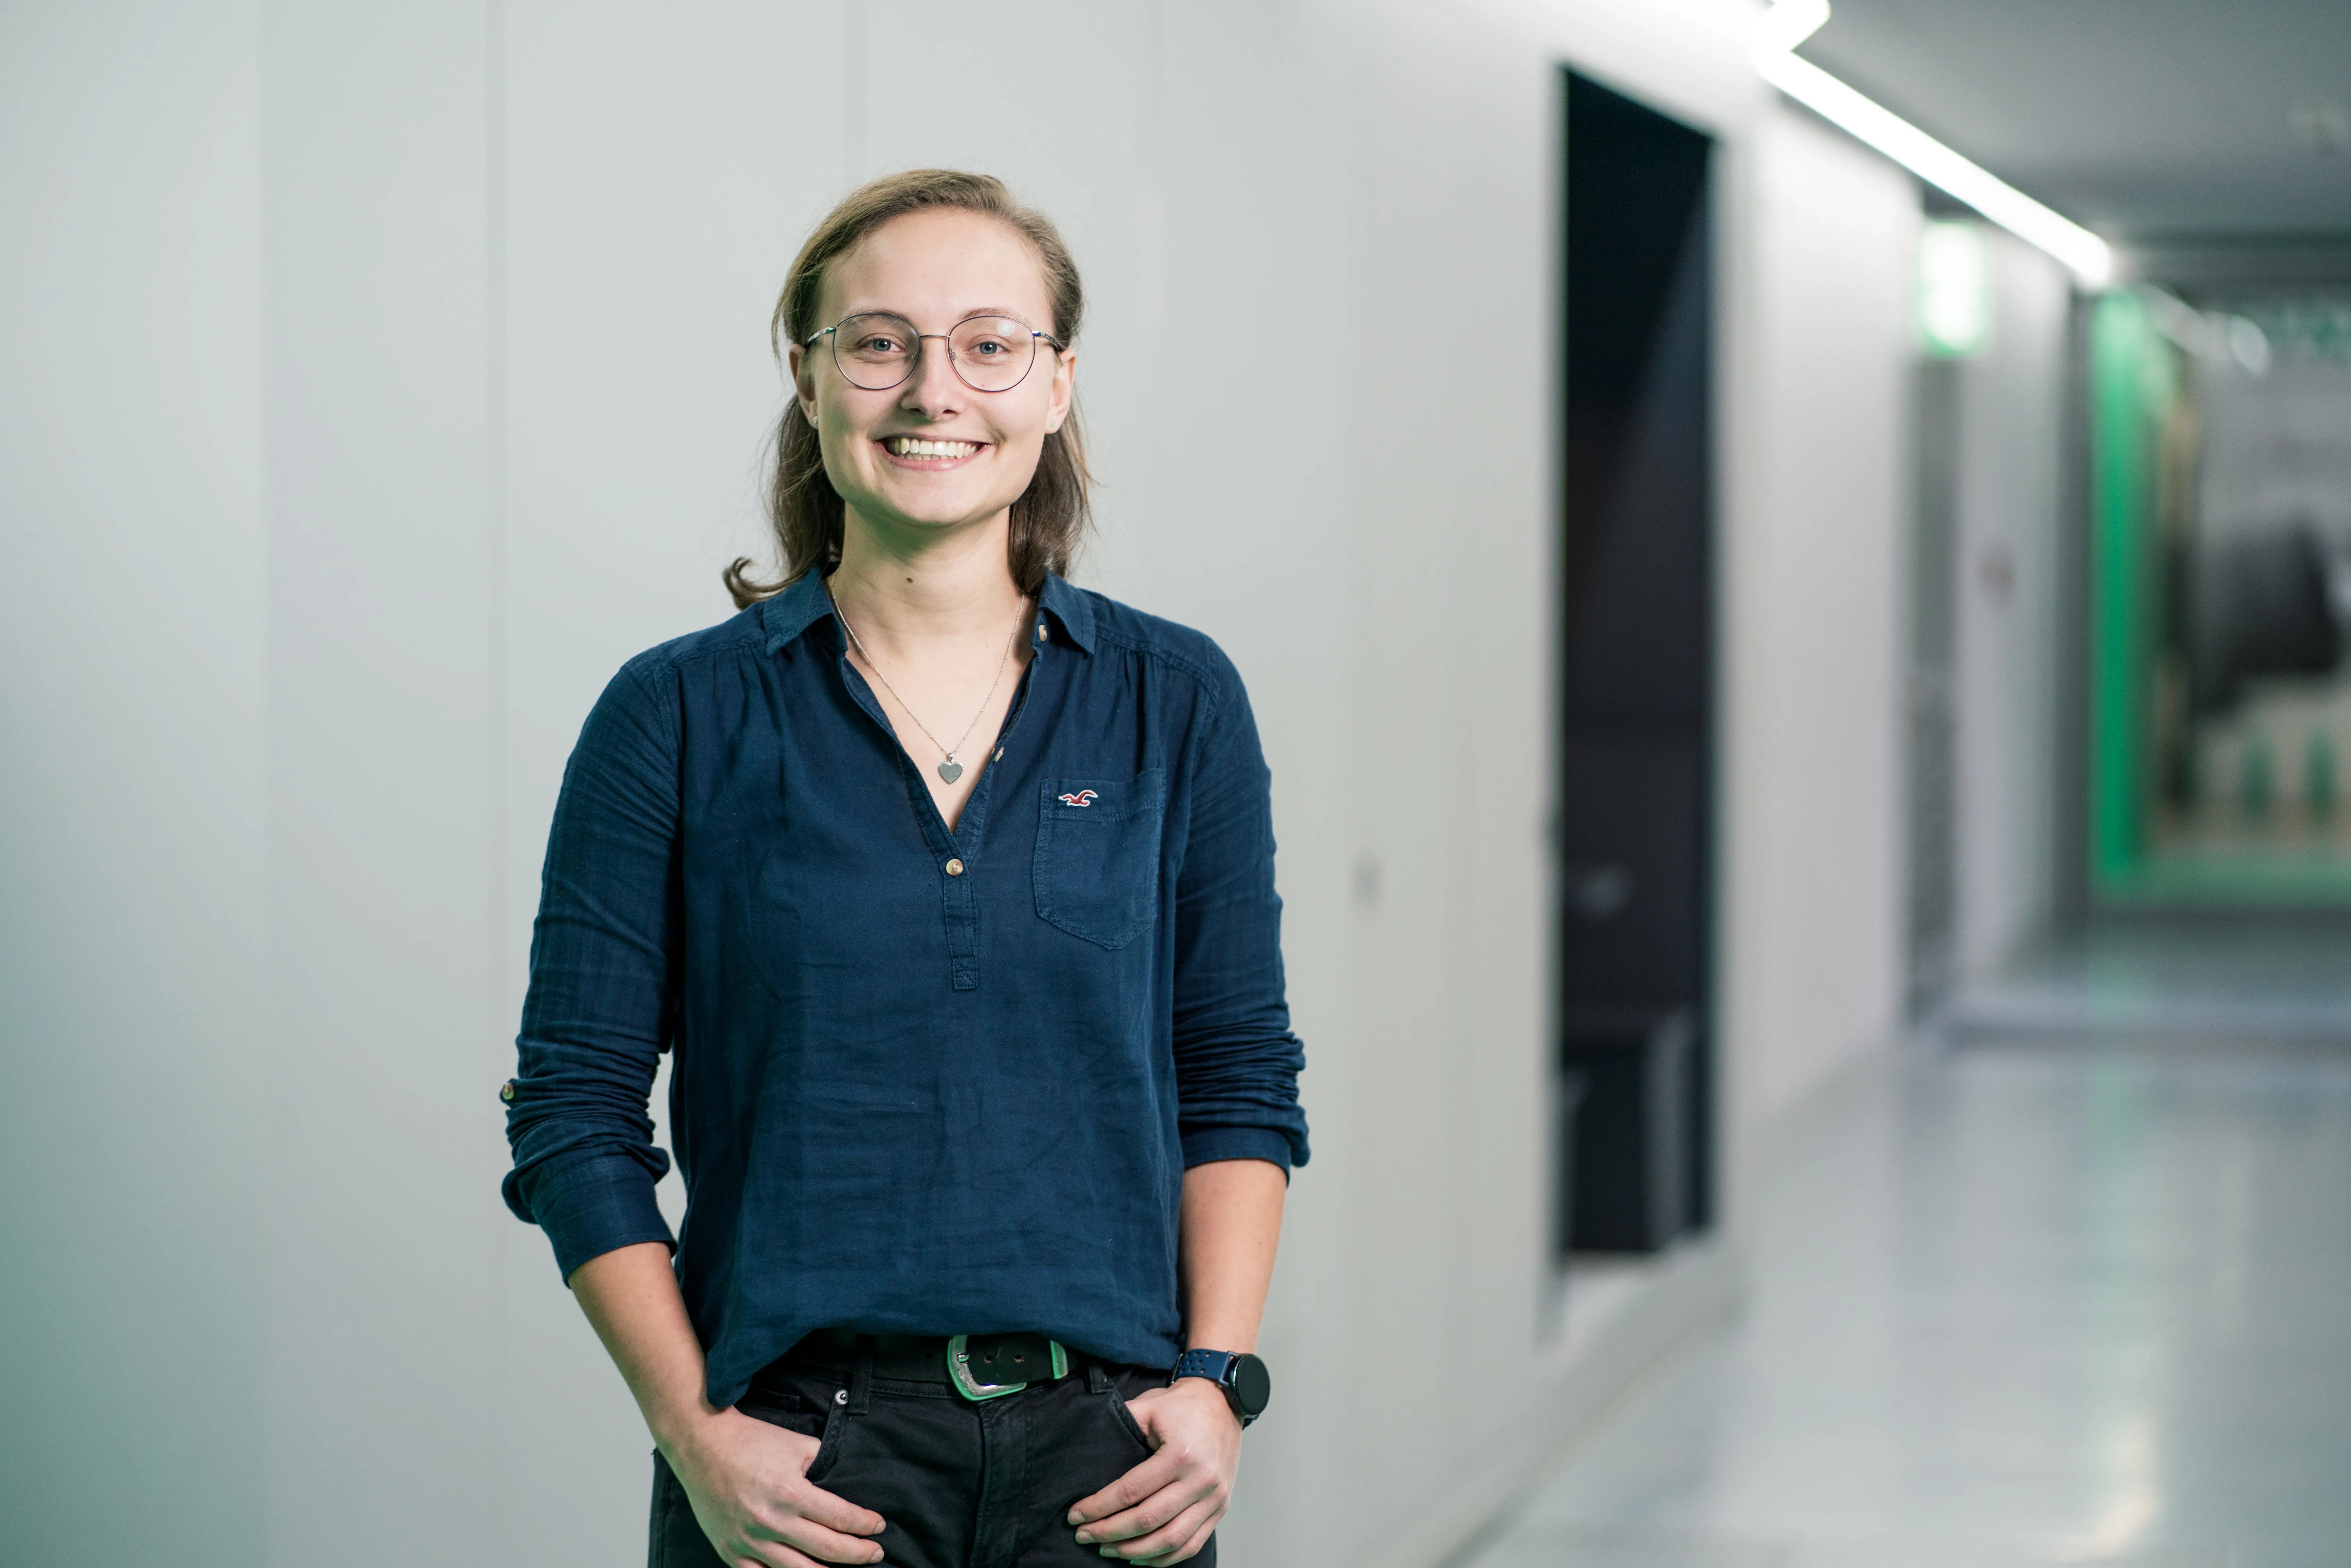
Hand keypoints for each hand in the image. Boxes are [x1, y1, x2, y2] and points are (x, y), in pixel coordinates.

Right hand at [664, 1405, 886, 1567]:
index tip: (878, 1526)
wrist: (702, 1444)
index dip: (866, 1525)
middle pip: (828, 1550)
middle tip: (876, 1552)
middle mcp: (771, 1521)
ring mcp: (748, 1540)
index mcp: (791, 1492)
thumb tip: (846, 1486)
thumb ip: (824, 1466)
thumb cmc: (751, 1440)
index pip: (842, 1518)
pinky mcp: (730, 1550)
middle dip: (859, 1554)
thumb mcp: (797, 1445)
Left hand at [1066, 1378, 1241, 1563]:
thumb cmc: (1181, 1406)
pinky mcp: (1220, 1508)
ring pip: (1170, 1540)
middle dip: (1110, 1532)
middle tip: (1084, 1535)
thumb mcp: (1148, 1407)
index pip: (1131, 1491)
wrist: (1223, 1402)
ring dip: (1134, 1551)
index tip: (1075, 1515)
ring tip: (1107, 1549)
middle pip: (1148, 1520)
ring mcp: (1214, 1498)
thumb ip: (1120, 1425)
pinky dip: (1164, 1558)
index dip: (1099, 1507)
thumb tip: (1085, 1453)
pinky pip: (1191, 1544)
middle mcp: (1201, 1480)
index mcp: (1180, 1454)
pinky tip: (1139, 1557)